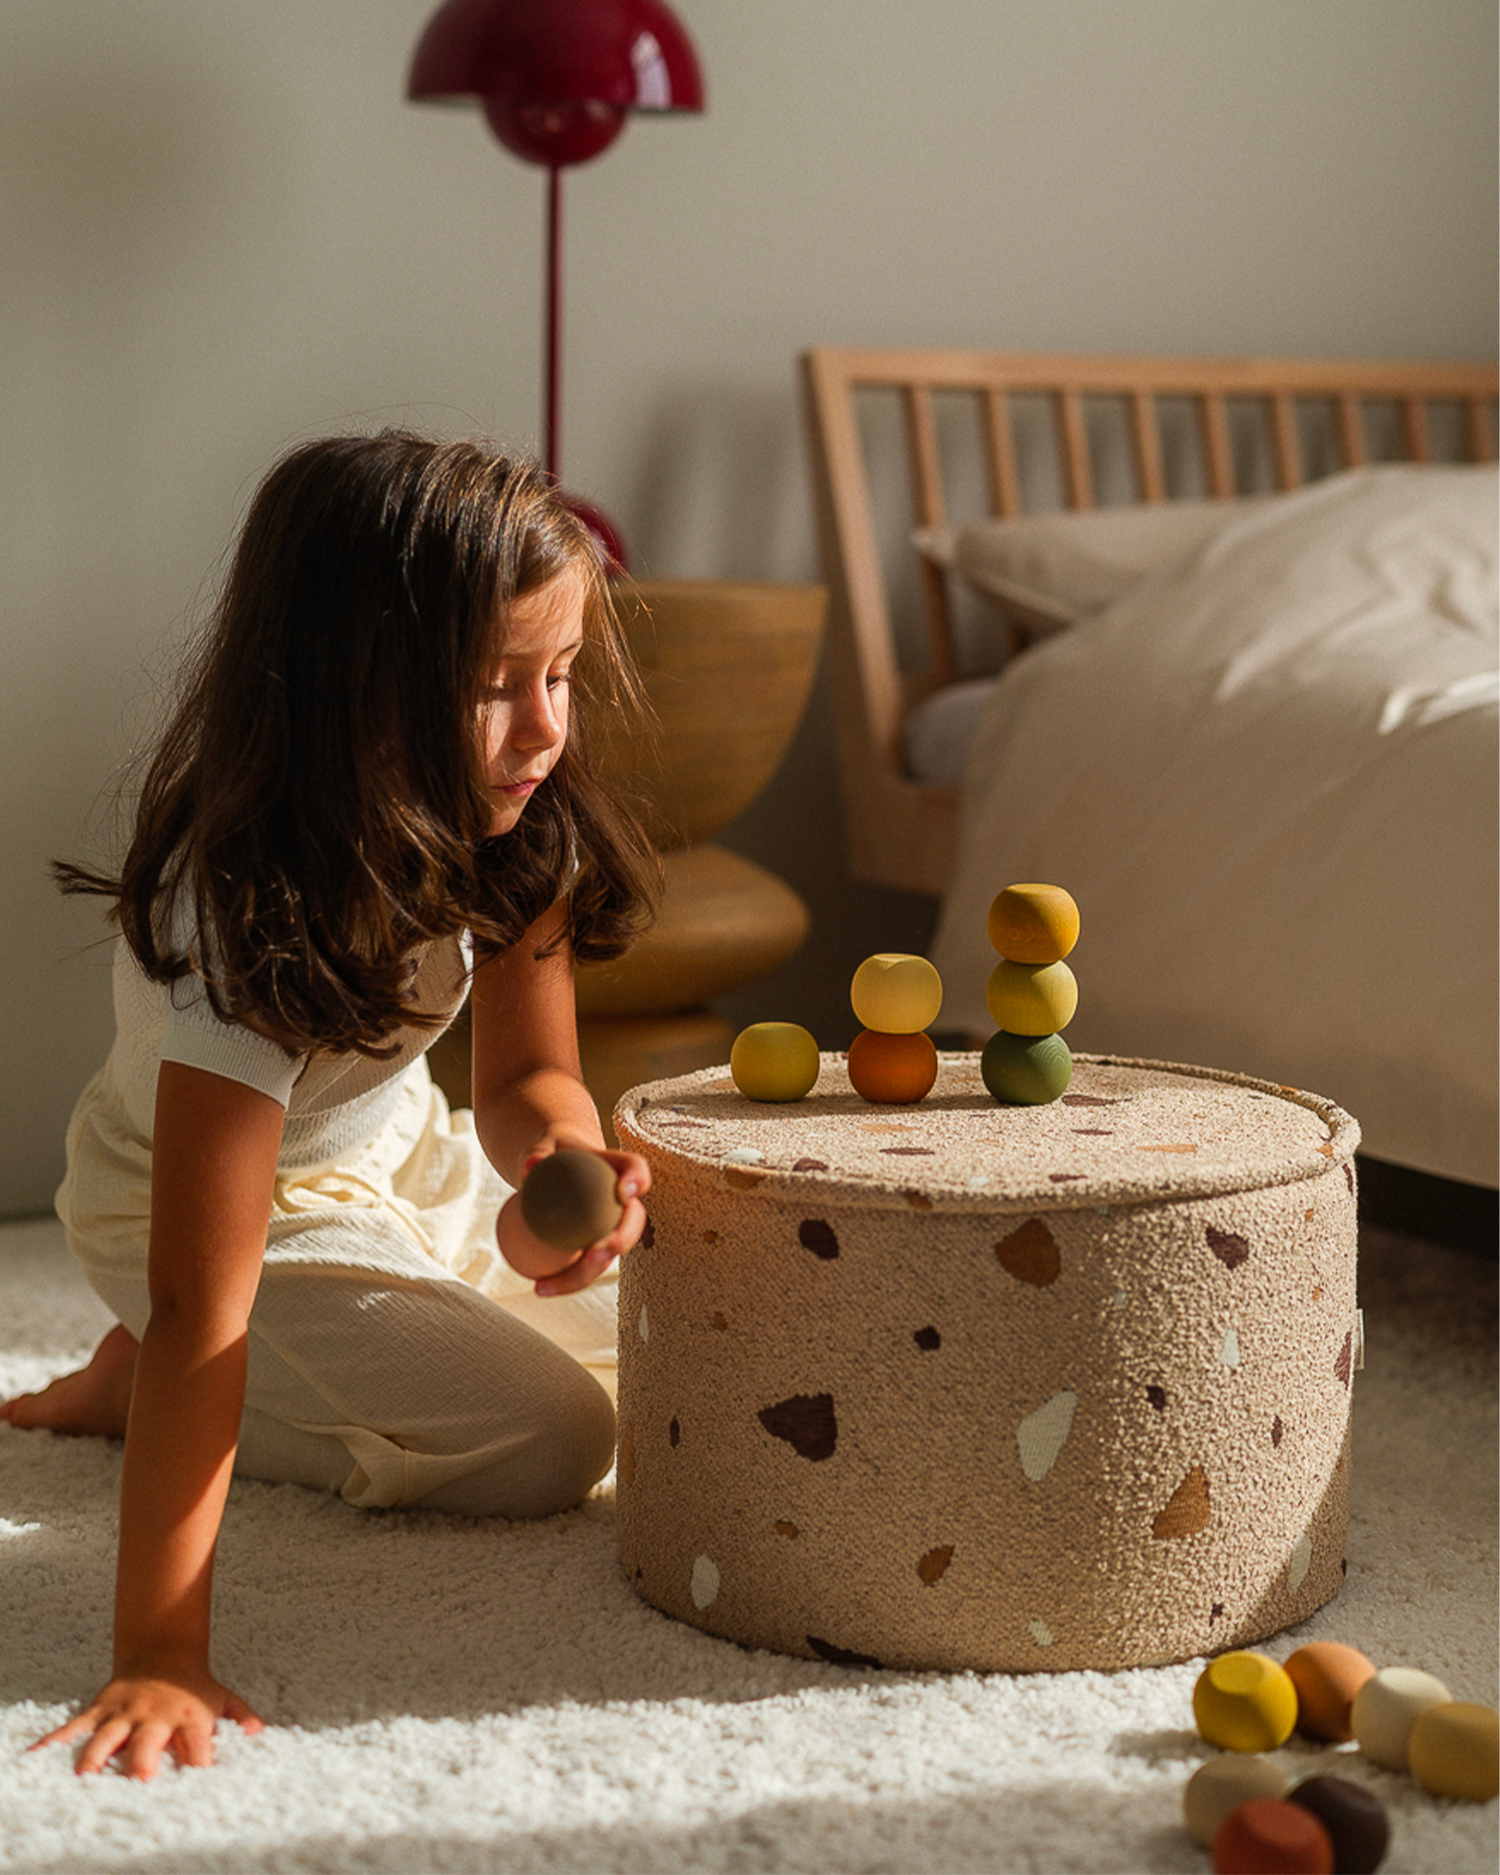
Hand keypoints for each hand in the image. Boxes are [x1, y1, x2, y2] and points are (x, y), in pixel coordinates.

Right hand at [31, 1671, 264, 1779]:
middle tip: (138, 1781)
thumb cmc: (194, 1686)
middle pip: (147, 1741)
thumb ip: (240, 1715)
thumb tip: (258, 1732)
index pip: (197, 1742)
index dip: (199, 1760)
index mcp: (187, 1717)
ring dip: (94, 1757)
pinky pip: (74, 1727)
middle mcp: (154, 1716)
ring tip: (83, 1777)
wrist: (163, 1649)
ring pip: (106, 1736)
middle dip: (142, 1761)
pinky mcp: (100, 1709)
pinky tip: (35, 1757)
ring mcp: (124, 1713)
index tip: (198, 1781)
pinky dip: (54, 1742)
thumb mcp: (222, 1696)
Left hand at [500, 1146, 650, 1295]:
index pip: (635, 1168)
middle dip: (620, 1241)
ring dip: (584, 1275)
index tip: (624, 1193)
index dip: (638, 1180)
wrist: (557, 1164)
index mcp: (617, 1167)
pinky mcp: (596, 1246)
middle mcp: (622, 1201)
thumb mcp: (542, 1146)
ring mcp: (611, 1226)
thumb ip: (536, 1153)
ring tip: (549, 1284)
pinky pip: (586, 1267)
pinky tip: (539, 1287)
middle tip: (593, 1254)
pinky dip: (565, 1280)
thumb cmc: (553, 1153)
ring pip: (609, 1255)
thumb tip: (530, 1167)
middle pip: (633, 1222)